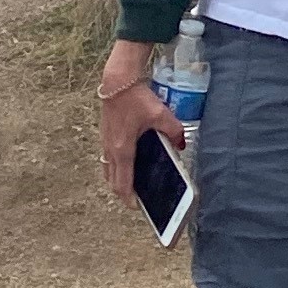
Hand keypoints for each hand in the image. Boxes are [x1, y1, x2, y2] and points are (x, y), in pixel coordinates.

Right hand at [99, 44, 185, 201]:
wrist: (117, 80)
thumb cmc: (136, 98)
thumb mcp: (160, 114)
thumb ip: (174, 130)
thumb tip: (182, 144)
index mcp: (123, 149)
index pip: (123, 182)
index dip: (128, 197)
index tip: (135, 207)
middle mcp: (111, 149)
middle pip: (113, 180)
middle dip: (122, 192)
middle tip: (135, 198)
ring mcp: (105, 142)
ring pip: (108, 169)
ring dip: (117, 179)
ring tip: (131, 183)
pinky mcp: (105, 134)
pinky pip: (107, 158)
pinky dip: (115, 166)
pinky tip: (127, 161)